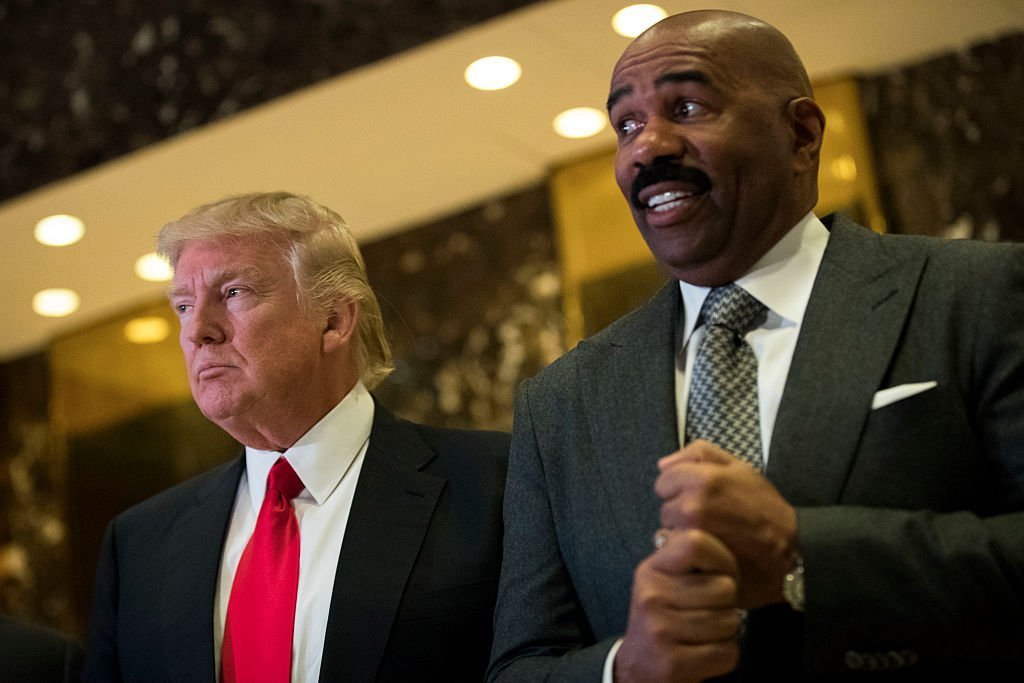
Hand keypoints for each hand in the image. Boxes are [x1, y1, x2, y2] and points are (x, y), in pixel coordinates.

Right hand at [615, 528, 740, 682]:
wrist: (639, 665)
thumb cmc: (665, 618)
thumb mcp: (666, 581)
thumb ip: (688, 560)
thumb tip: (724, 531)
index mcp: (651, 569)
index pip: (696, 543)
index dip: (723, 558)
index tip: (722, 573)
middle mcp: (651, 595)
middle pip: (724, 587)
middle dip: (728, 603)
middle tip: (712, 609)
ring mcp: (659, 629)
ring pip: (730, 622)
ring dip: (728, 631)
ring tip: (707, 631)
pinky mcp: (672, 662)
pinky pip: (727, 653)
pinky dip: (725, 656)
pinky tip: (706, 652)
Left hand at [656, 440, 798, 608]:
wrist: (788, 551)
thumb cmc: (764, 508)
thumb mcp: (740, 468)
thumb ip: (700, 455)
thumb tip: (663, 464)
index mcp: (702, 479)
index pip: (664, 481)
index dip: (680, 487)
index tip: (699, 496)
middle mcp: (692, 506)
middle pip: (665, 506)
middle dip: (681, 510)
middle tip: (710, 517)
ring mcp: (691, 535)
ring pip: (667, 530)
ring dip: (681, 532)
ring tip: (710, 534)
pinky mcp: (693, 560)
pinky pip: (673, 552)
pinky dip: (683, 552)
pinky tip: (705, 550)